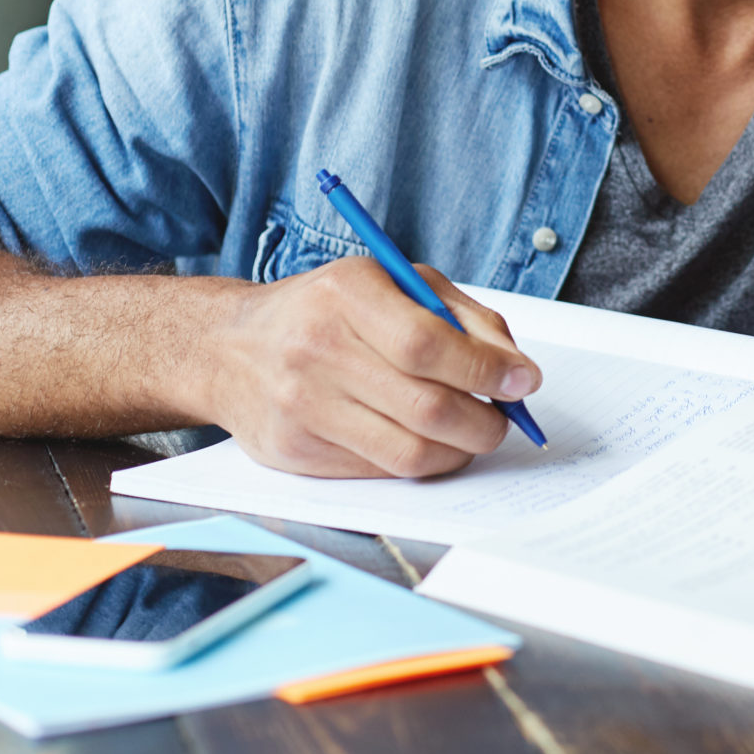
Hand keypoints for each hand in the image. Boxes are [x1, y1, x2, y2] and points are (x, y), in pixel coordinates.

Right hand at [199, 257, 541, 478]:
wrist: (230, 349)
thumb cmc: (326, 309)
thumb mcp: (394, 283)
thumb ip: (464, 317)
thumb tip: (517, 369)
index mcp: (345, 295)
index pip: (430, 346)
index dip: (488, 371)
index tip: (524, 382)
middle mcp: (317, 351)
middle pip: (427, 407)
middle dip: (486, 422)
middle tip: (503, 418)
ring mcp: (302, 407)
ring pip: (410, 452)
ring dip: (460, 450)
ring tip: (472, 433)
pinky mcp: (296, 453)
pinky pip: (381, 471)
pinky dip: (420, 461)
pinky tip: (427, 441)